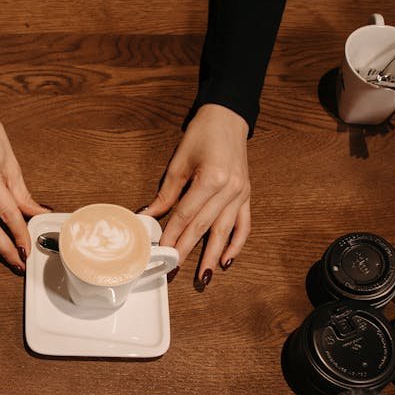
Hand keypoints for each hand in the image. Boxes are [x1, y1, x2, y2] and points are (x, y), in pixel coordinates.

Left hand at [143, 104, 250, 286]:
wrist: (228, 117)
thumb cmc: (202, 135)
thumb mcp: (179, 162)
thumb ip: (166, 193)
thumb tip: (147, 215)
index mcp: (211, 179)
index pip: (186, 214)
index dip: (172, 234)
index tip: (161, 251)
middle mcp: (230, 189)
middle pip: (204, 227)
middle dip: (187, 250)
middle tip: (173, 271)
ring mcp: (241, 193)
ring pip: (225, 231)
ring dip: (213, 255)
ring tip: (203, 276)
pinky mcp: (247, 195)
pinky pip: (244, 225)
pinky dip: (236, 243)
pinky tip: (226, 260)